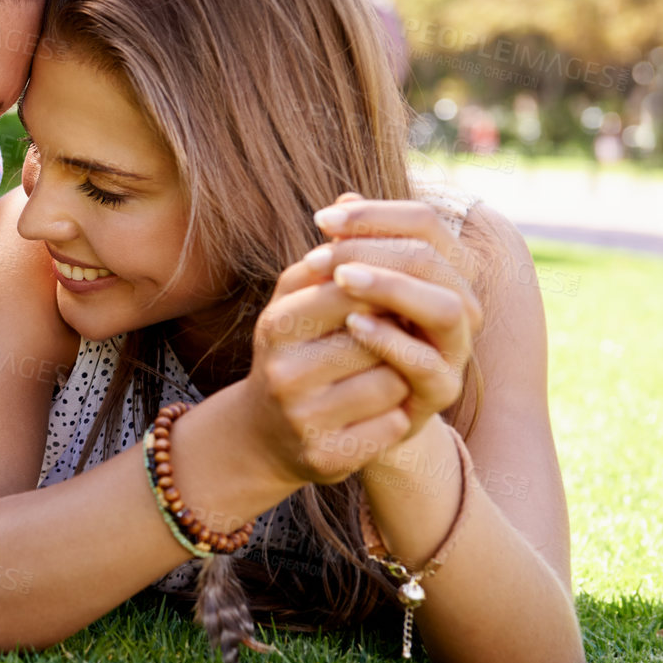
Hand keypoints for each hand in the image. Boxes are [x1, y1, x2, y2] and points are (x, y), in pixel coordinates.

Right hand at [245, 252, 412, 485]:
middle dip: (393, 334)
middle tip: (389, 340)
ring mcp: (303, 419)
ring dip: (398, 377)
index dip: (384, 290)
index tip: (391, 298)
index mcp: (276, 325)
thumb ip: (325, 260)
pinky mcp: (327, 458)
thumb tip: (351, 204)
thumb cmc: (292, 354)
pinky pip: (392, 425)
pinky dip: (394, 416)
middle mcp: (284, 372)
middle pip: (378, 335)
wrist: (263, 435)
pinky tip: (374, 414)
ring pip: (391, 382)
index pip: (354, 288)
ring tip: (380, 377)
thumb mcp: (294, 302)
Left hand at [303, 194, 483, 440]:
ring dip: (392, 288)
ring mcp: (455, 349)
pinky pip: (426, 362)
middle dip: (376, 249)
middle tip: (326, 252)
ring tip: (341, 280)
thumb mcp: (345, 287)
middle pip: (434, 259)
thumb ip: (352, 247)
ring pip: (444, 308)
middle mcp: (460, 304)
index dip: (375, 214)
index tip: (323, 219)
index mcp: (444, 270)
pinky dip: (390, 340)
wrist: (348, 406)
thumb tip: (344, 199)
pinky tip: (353, 325)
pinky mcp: (441, 391)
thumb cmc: (347, 334)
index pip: (425, 223)